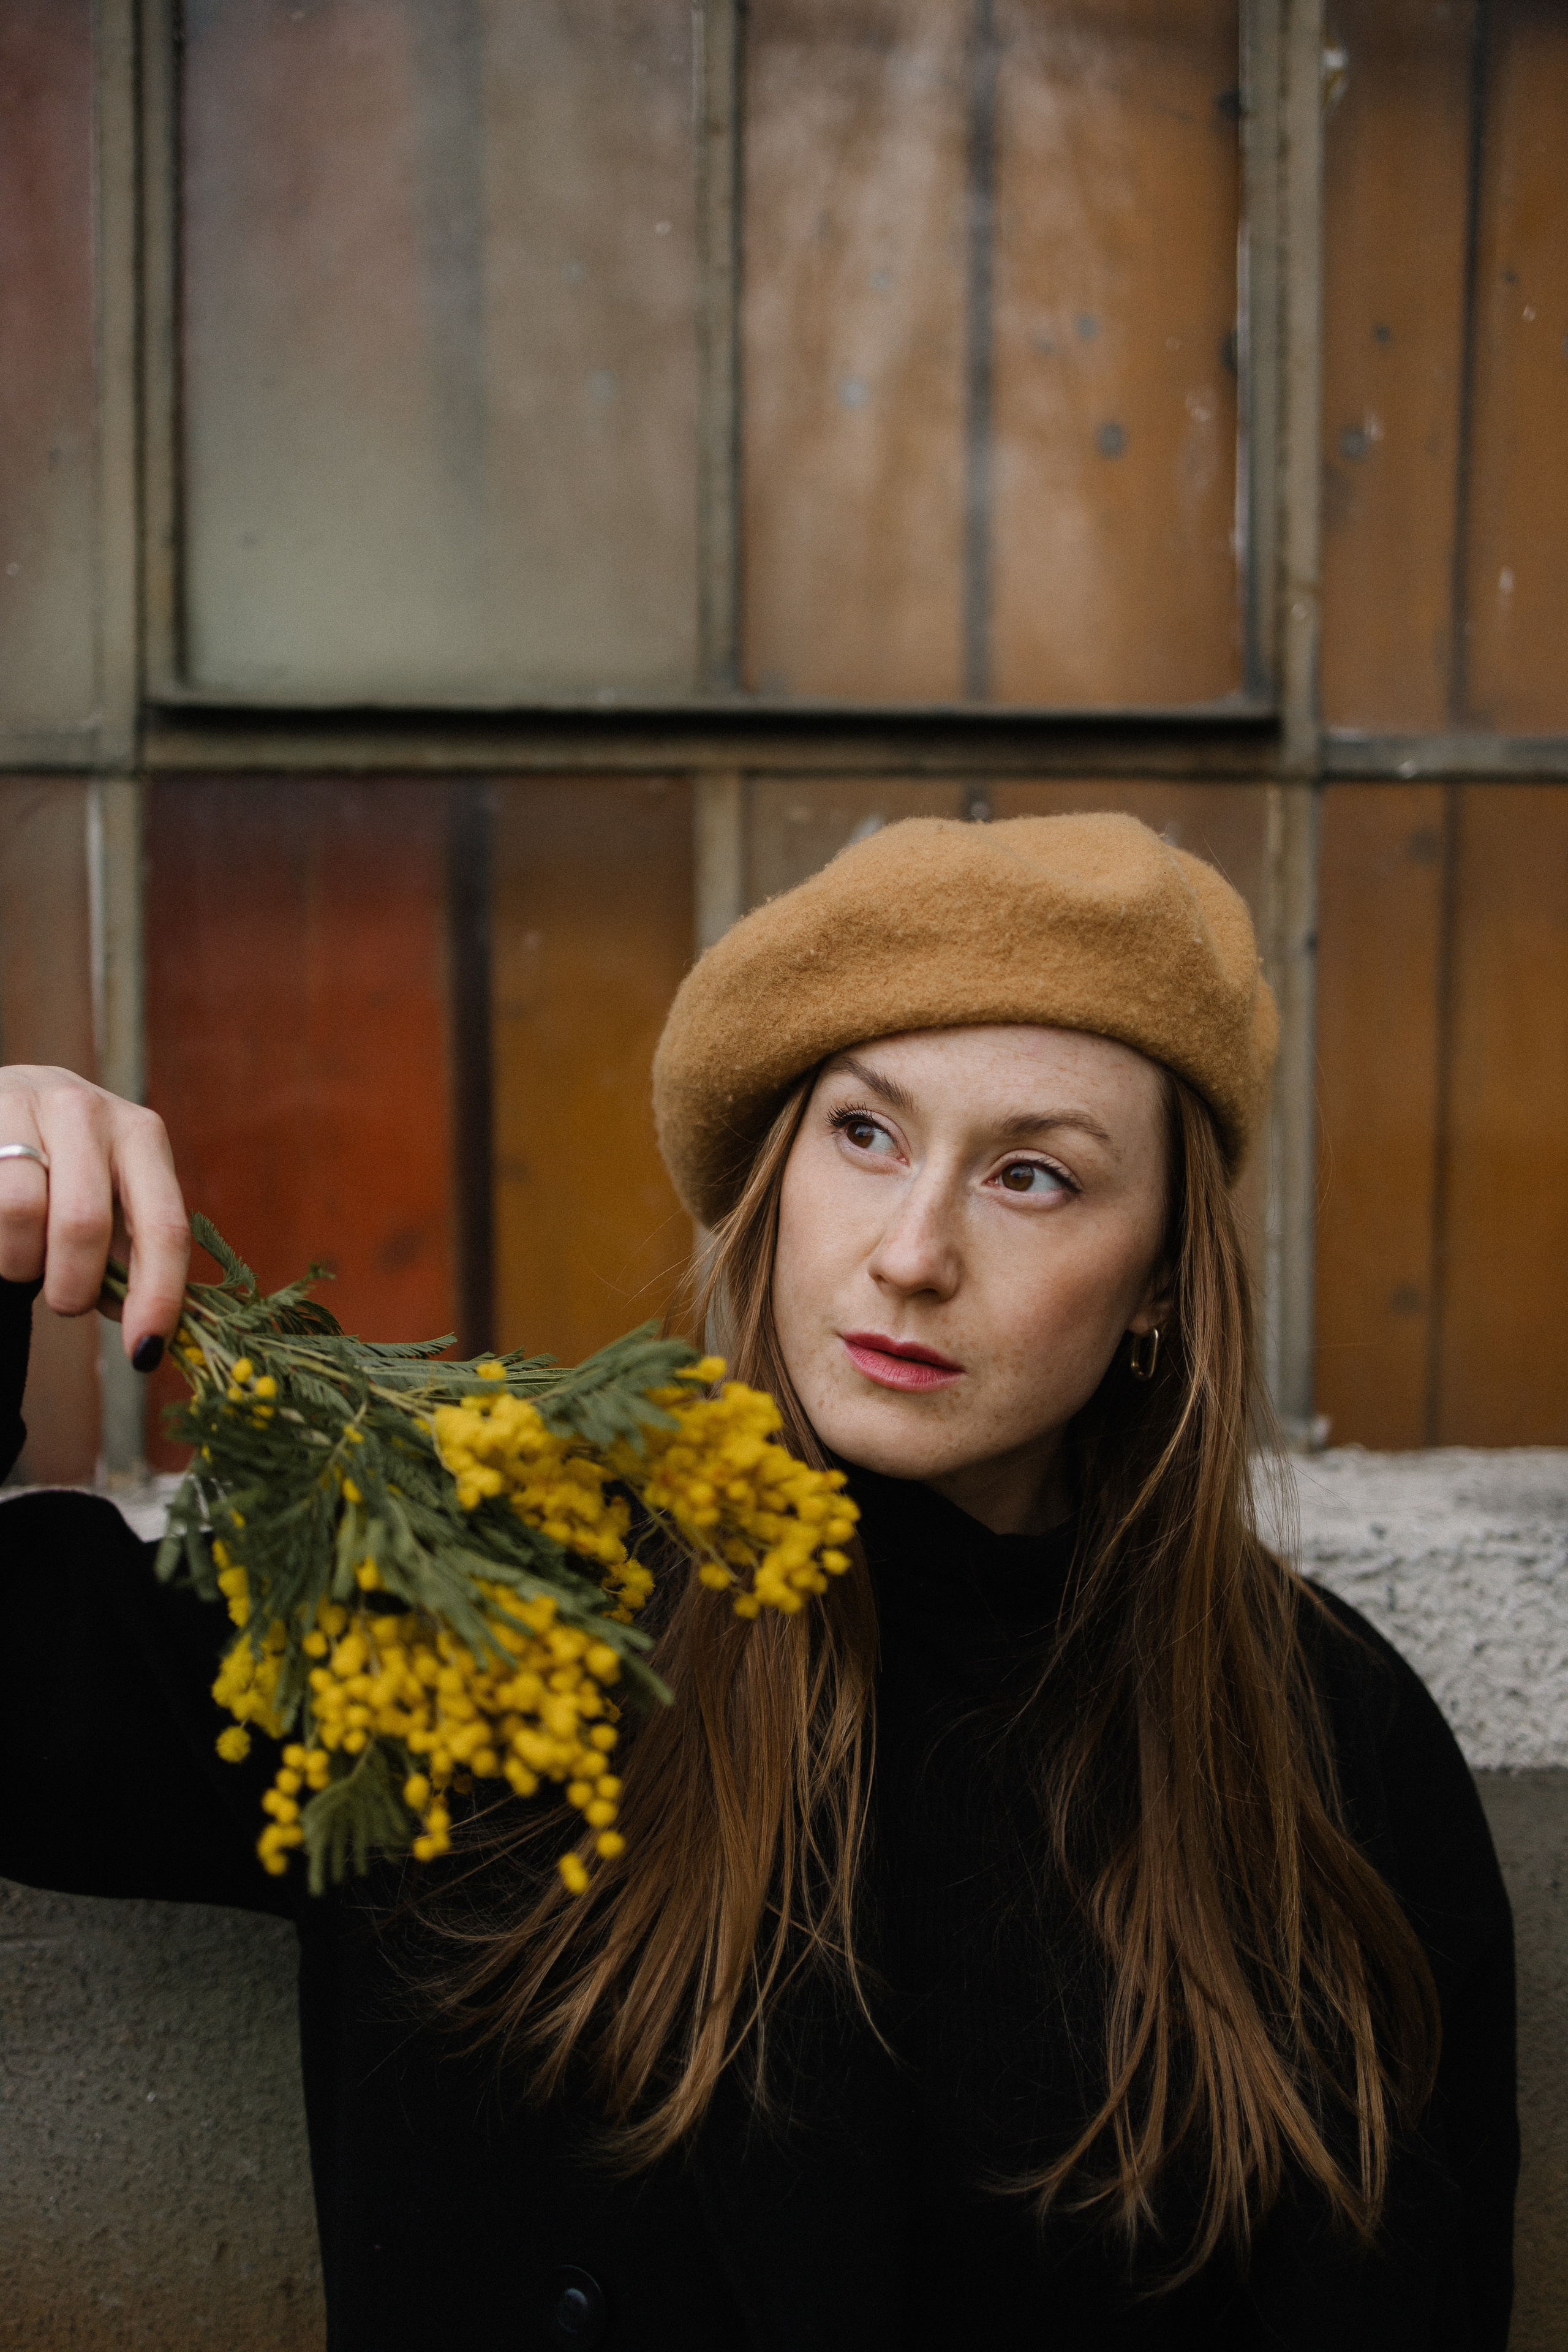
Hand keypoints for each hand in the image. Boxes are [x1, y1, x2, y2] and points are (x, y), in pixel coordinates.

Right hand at [0, 1065, 189, 1367]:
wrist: (1, 1098)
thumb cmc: (64, 1165)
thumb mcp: (109, 1195)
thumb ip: (130, 1254)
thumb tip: (146, 1330)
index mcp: (141, 1135)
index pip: (165, 1225)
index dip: (158, 1296)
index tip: (145, 1352)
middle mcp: (88, 1112)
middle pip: (83, 1224)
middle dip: (72, 1286)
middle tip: (66, 1300)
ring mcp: (25, 1106)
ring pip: (19, 1212)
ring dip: (21, 1262)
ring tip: (24, 1258)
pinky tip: (1, 1234)